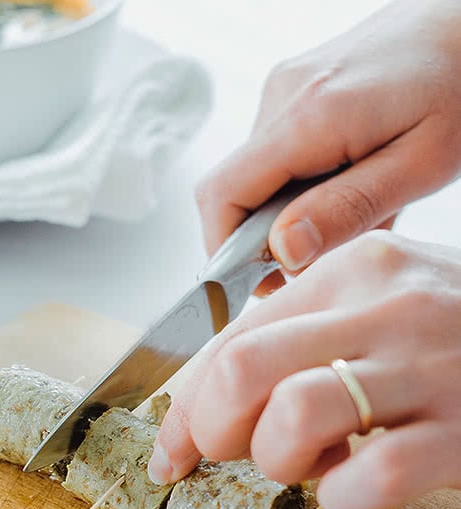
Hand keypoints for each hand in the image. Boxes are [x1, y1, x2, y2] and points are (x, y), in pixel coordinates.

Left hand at [149, 232, 460, 508]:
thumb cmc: (458, 342)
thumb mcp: (376, 314)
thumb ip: (296, 342)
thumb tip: (200, 403)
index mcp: (350, 271)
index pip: (229, 341)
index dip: (185, 410)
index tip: (171, 455)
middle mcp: (386, 305)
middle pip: (242, 372)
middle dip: (216, 433)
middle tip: (242, 456)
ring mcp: (431, 367)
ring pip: (292, 417)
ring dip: (279, 464)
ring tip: (314, 466)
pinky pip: (367, 479)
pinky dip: (340, 504)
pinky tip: (357, 495)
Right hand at [197, 0, 460, 286]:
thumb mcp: (421, 163)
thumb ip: (347, 209)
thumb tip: (282, 251)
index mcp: (308, 117)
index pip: (222, 197)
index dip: (225, 252)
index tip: (258, 285)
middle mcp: (283, 95)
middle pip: (234, 191)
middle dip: (264, 239)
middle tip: (318, 260)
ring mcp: (286, 87)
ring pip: (257, 176)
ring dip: (290, 211)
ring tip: (355, 210)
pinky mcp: (296, 86)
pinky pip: (277, 153)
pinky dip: (302, 182)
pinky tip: (349, 180)